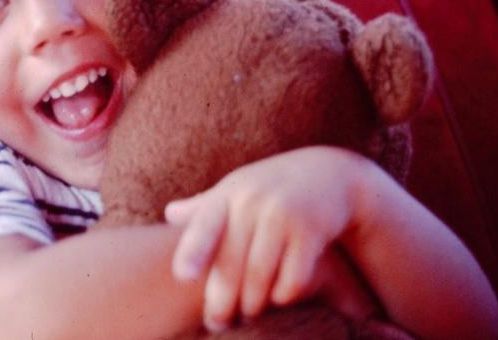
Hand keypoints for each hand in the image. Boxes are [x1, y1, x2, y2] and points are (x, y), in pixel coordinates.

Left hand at [164, 146, 377, 331]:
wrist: (328, 173)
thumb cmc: (271, 186)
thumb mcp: (239, 187)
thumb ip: (205, 204)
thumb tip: (168, 214)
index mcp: (229, 192)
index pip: (205, 224)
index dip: (193, 250)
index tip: (183, 276)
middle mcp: (252, 201)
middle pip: (231, 265)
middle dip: (221, 302)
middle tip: (217, 324)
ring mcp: (282, 214)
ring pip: (259, 278)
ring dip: (252, 305)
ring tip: (247, 316)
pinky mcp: (310, 231)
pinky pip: (291, 280)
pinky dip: (283, 296)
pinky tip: (279, 298)